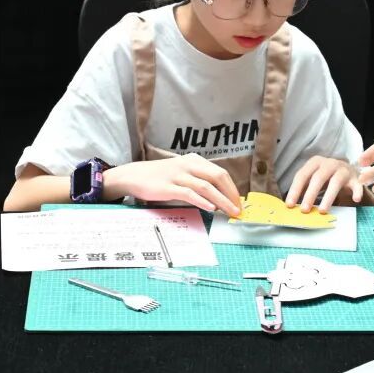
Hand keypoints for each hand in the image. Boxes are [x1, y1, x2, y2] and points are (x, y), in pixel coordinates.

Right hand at [124, 154, 241, 215]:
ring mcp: (178, 175)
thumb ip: (198, 179)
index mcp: (194, 160)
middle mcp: (189, 164)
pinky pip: (189, 193)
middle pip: (217, 177)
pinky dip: (202, 201)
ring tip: (231, 212)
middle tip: (239, 209)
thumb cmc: (160, 176)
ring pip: (206, 186)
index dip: (232, 188)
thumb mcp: (182, 172)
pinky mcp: (168, 187)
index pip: (220, 173)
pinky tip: (211, 208)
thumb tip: (219, 197)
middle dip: (231, 194)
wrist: (134, 175)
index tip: (239, 202)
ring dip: (222, 200)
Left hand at [286, 156, 362, 212]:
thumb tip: (291, 206)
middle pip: (318, 178)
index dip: (295, 190)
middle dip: (310, 194)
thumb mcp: (313, 180)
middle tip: (304, 210)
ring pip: (335, 182)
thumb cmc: (326, 178)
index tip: (290, 205)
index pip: (302, 175)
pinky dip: (356, 192)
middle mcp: (329, 163)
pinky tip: (355, 200)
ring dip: (328, 197)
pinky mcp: (355, 178)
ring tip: (322, 210)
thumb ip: (304, 189)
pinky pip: (357, 184)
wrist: (348, 171)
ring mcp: (343, 170)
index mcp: (315, 162)